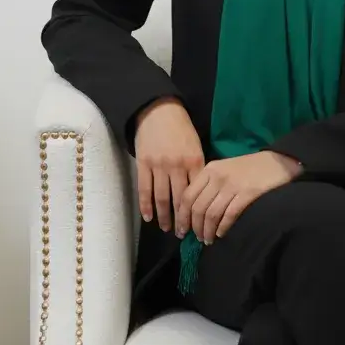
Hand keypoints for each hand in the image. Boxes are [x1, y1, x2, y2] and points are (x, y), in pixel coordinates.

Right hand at [134, 97, 205, 232]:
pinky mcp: (143, 164)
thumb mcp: (196, 146)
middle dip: (181, 219)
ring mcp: (158, 165)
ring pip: (161, 197)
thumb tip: (201, 192)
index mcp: (194, 161)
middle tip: (182, 234)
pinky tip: (149, 217)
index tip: (199, 224)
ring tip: (167, 228)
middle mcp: (177, 166)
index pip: (197, 193)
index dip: (197, 211)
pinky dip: (145, 205)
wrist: (158, 111)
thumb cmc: (181, 129)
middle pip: (180, 199)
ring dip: (164, 216)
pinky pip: (144, 189)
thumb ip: (198, 168)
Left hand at [177, 151, 303, 242]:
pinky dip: (222, 227)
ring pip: (211, 214)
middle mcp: (217, 177)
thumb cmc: (249, 168)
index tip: (181, 230)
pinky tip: (221, 234)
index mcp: (209, 169)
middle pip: (197, 207)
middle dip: (193, 227)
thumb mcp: (224, 169)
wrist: (277, 161)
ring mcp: (232, 185)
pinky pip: (229, 215)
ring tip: (207, 240)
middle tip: (195, 238)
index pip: (187, 196)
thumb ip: (208, 184)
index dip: (181, 216)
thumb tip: (192, 210)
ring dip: (207, 231)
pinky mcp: (247, 193)